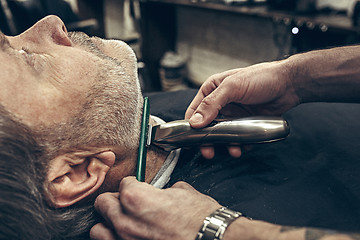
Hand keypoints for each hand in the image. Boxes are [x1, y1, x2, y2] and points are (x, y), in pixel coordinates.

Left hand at [90, 176, 221, 239]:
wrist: (214, 239)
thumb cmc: (201, 220)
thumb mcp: (184, 192)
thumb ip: (164, 190)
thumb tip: (163, 192)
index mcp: (136, 198)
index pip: (123, 184)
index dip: (134, 183)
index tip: (138, 186)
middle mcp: (125, 221)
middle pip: (103, 204)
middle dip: (115, 200)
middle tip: (128, 202)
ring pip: (98, 230)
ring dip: (108, 223)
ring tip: (122, 222)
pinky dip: (117, 238)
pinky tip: (130, 235)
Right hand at [185, 60, 298, 158]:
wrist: (290, 84)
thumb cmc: (261, 77)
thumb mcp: (233, 87)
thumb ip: (212, 104)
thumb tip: (195, 122)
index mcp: (212, 89)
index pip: (194, 110)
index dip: (190, 126)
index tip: (190, 140)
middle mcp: (221, 102)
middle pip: (207, 126)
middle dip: (208, 140)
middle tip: (209, 152)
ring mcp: (233, 113)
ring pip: (222, 134)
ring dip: (225, 144)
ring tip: (233, 151)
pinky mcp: (245, 122)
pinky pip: (238, 136)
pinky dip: (239, 144)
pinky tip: (244, 146)